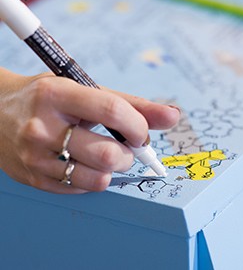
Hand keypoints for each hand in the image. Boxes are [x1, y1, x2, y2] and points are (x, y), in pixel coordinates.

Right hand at [0, 68, 179, 193]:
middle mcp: (42, 127)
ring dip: (114, 169)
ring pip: (98, 179)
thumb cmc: (49, 97)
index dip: (138, 125)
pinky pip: (80, 189)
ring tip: (107, 155)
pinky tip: (85, 162)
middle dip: (129, 154)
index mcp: (58, 95)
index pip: (114, 111)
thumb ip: (132, 105)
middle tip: (125, 147)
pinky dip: (93, 178)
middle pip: (109, 154)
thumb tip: (173, 116)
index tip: (141, 133)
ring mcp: (35, 156)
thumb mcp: (85, 90)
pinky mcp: (33, 178)